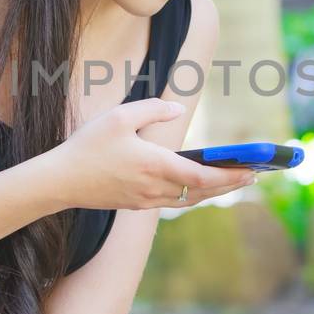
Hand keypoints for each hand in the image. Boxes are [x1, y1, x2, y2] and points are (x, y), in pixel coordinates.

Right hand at [46, 98, 256, 212]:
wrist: (59, 181)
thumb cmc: (88, 146)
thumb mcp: (119, 116)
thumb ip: (152, 109)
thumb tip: (176, 109)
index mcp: (155, 165)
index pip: (203, 177)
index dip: (230, 175)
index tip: (252, 171)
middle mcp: (155, 188)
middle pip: (202, 192)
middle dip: (230, 184)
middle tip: (254, 176)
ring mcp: (146, 199)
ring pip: (188, 200)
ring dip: (213, 192)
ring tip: (232, 181)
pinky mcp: (136, 204)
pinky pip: (172, 202)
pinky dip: (191, 195)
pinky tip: (198, 186)